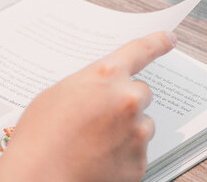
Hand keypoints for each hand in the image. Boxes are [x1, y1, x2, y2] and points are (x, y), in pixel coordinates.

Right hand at [0, 31, 177, 181]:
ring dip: (128, 129)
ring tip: (96, 143)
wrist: (37, 178)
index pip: (141, 50)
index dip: (157, 42)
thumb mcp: (58, 94)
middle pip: (142, 93)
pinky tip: (100, 160)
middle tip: (102, 117)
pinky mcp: (139, 161)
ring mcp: (136, 131)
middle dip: (126, 102)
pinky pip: (138, 152)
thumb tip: (101, 90)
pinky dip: (124, 155)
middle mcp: (128, 99)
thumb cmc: (39, 138)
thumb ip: (89, 85)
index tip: (169, 39)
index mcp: (106, 76)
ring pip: (143, 124)